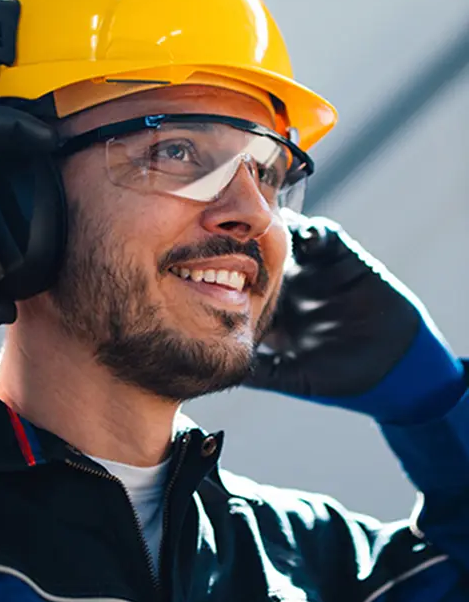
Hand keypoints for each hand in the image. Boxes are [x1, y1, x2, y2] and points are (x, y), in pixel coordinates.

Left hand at [245, 214, 465, 423]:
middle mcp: (293, 287)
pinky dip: (313, 228)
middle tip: (224, 228)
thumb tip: (223, 372)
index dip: (227, 275)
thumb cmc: (343, 378)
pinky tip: (302, 230)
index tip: (206, 262)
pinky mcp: (345, 260)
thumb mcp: (297, 378)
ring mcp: (317, 270)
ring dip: (276, 229)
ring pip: (289, 239)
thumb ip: (263, 373)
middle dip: (245, 242)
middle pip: (261, 255)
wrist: (395, 368)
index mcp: (277, 311)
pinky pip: (325, 235)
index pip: (244, 287)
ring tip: (262, 224)